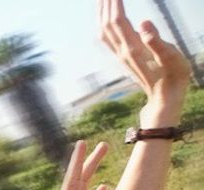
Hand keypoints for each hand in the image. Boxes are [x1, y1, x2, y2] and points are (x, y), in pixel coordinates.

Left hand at [98, 0, 190, 125]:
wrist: (164, 97)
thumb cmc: (172, 76)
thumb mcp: (171, 57)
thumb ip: (156, 41)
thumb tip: (143, 23)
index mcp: (133, 48)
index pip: (118, 21)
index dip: (115, 4)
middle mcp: (122, 51)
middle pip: (107, 24)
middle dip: (105, 5)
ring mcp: (121, 55)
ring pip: (104, 31)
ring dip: (101, 14)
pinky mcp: (123, 58)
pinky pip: (107, 38)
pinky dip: (103, 24)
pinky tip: (105, 19)